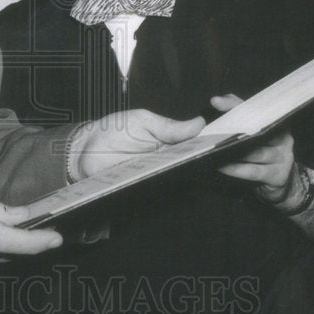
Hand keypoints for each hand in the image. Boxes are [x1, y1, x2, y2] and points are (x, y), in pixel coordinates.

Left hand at [70, 108, 213, 179]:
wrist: (84, 152)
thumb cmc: (113, 131)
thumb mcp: (143, 121)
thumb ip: (170, 126)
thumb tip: (200, 123)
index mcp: (171, 141)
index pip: (198, 144)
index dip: (213, 144)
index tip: (230, 142)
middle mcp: (169, 160)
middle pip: (195, 164)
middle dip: (207, 161)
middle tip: (221, 156)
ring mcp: (159, 176)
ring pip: (182, 179)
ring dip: (190, 174)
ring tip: (201, 166)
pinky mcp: (147, 189)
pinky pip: (163, 192)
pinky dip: (170, 187)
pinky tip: (175, 179)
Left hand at [214, 94, 295, 196]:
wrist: (284, 182)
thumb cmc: (262, 151)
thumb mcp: (252, 131)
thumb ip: (237, 112)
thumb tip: (217, 100)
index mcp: (276, 121)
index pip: (254, 108)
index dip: (233, 104)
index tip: (215, 102)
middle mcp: (283, 137)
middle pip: (255, 130)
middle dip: (232, 131)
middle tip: (211, 131)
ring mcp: (283, 156)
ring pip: (255, 152)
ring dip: (233, 152)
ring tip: (213, 150)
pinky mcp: (278, 175)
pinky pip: (253, 171)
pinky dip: (235, 169)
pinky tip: (221, 167)